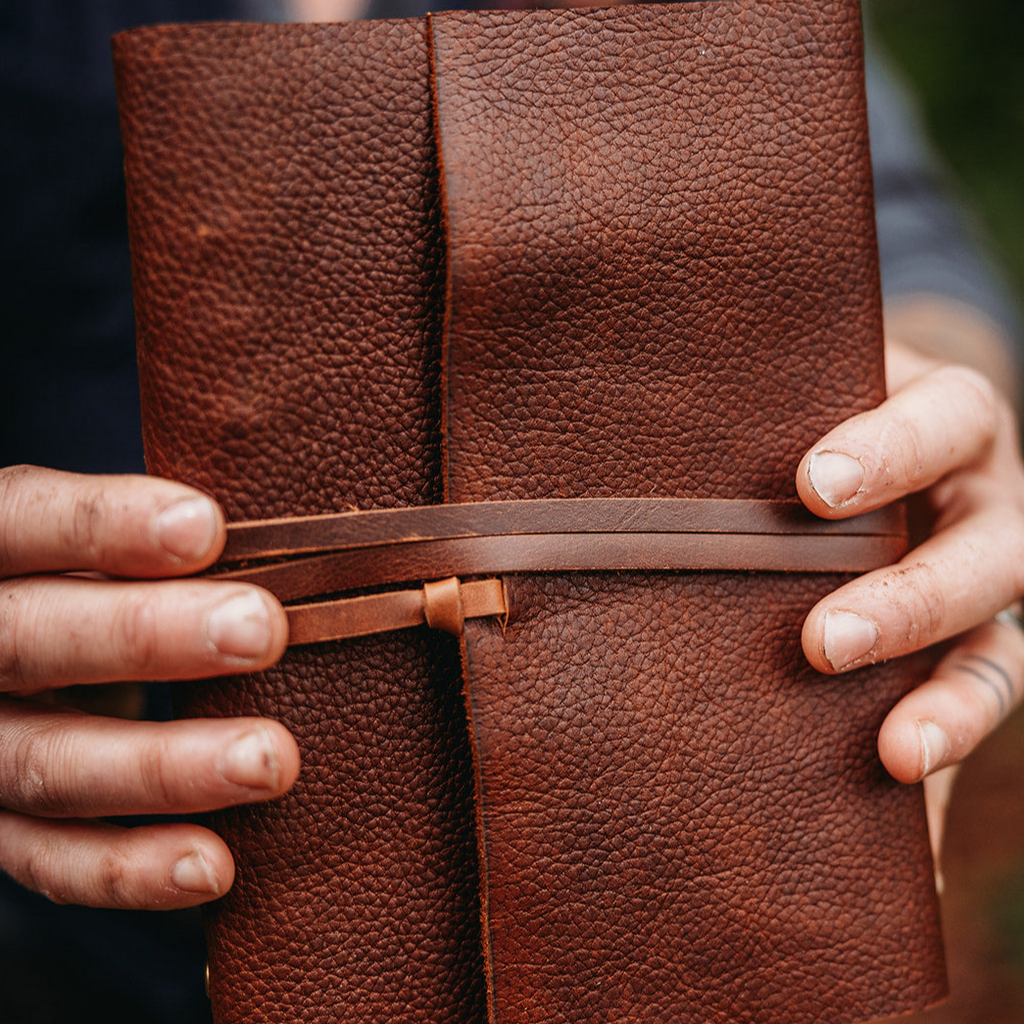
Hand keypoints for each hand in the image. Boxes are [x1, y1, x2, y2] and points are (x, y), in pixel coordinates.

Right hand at [0, 465, 297, 909]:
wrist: (26, 652)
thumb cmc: (91, 577)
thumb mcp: (99, 537)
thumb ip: (155, 534)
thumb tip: (282, 533)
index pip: (24, 522)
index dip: (102, 526)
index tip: (205, 527)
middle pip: (31, 639)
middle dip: (146, 635)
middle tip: (260, 631)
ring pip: (46, 761)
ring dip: (163, 767)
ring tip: (270, 761)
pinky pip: (47, 858)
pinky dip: (129, 866)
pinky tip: (213, 865)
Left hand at [796, 338, 1023, 799]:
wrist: (867, 449)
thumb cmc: (818, 418)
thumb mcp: (809, 397)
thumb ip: (769, 413)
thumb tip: (654, 438)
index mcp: (951, 421)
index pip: (945, 419)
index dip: (890, 451)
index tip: (813, 486)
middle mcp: (984, 504)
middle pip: (984, 554)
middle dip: (908, 602)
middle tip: (822, 643)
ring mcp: (987, 583)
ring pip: (1000, 647)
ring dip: (950, 703)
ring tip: (897, 753)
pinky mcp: (978, 646)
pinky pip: (979, 698)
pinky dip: (946, 734)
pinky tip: (898, 771)